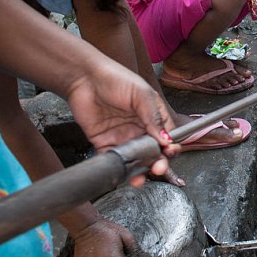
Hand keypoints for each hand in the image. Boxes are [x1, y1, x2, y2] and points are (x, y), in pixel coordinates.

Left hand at [63, 60, 176, 184]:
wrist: (84, 78)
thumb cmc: (116, 79)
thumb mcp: (141, 94)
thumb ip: (153, 117)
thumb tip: (166, 139)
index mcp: (153, 116)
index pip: (168, 137)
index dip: (171, 147)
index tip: (170, 152)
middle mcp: (140, 129)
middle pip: (154, 152)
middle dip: (159, 163)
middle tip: (158, 167)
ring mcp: (124, 138)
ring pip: (136, 160)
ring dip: (141, 171)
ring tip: (141, 177)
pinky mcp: (105, 144)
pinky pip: (115, 161)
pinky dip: (119, 170)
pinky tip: (123, 174)